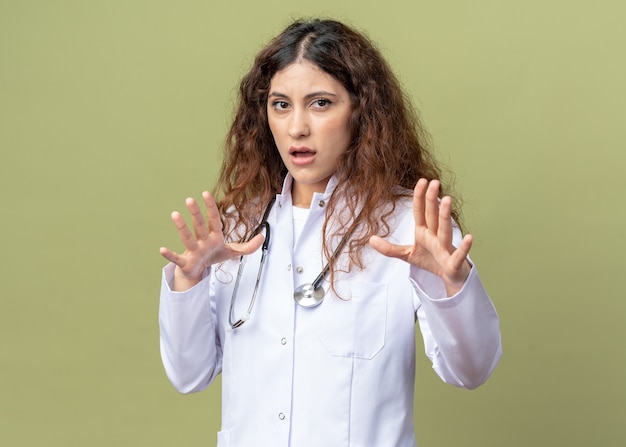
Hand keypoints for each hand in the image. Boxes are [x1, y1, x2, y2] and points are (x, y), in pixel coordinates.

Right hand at [159, 191, 264, 290]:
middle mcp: (202, 240)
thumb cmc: (212, 256)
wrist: (198, 270)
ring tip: (175, 214)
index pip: (214, 219)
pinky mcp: (186, 262)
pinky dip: (169, 255)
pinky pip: (177, 258)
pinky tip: (162, 249)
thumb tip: (262, 237)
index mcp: (214, 236)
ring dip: (181, 227)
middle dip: (196, 213)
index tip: (206, 193)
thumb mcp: (232, 251)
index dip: (211, 207)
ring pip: (187, 238)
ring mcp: (193, 251)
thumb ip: (248, 246)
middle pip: (200, 225)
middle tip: (190, 200)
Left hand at [369, 178, 471, 295]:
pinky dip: (464, 247)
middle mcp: (435, 236)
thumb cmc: (430, 261)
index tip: (421, 180)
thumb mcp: (407, 255)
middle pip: (433, 216)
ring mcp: (445, 248)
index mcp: (423, 232)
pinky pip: (459, 254)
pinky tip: (470, 237)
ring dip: (445, 216)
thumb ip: (389, 248)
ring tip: (447, 200)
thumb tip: (370, 239)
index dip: (420, 197)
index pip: (420, 212)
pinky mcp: (453, 262)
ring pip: (444, 231)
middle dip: (432, 200)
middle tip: (434, 182)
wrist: (448, 277)